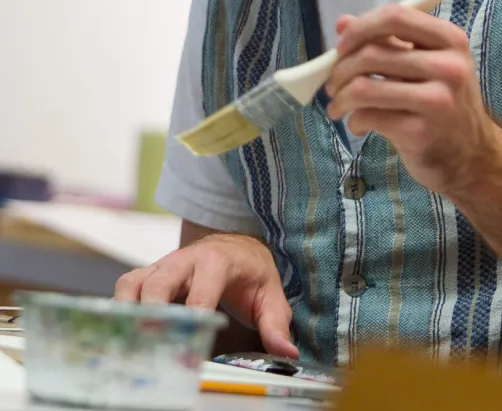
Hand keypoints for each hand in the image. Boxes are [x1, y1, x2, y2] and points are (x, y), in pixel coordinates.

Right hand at [114, 233, 297, 358]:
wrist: (236, 244)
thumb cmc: (251, 272)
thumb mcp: (270, 294)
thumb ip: (276, 324)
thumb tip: (286, 353)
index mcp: (217, 262)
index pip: (200, 293)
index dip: (192, 321)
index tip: (188, 352)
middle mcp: (185, 260)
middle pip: (158, 284)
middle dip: (152, 316)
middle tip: (150, 349)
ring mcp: (163, 265)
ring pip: (134, 283)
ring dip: (128, 312)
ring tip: (128, 344)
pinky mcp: (149, 274)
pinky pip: (126, 287)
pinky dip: (119, 308)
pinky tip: (122, 334)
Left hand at [325, 4, 498, 196]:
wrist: (473, 158)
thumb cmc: (443, 106)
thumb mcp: (425, 65)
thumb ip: (386, 41)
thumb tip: (342, 23)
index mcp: (450, 40)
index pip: (395, 16)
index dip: (360, 28)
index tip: (341, 46)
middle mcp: (448, 66)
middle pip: (372, 53)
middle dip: (340, 70)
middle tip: (332, 84)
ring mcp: (437, 100)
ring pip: (363, 87)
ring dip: (340, 98)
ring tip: (337, 107)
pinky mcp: (421, 132)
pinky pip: (368, 116)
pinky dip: (354, 121)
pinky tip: (358, 125)